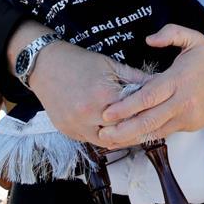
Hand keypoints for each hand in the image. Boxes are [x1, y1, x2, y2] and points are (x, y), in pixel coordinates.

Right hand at [28, 41, 149, 145]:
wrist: (45, 65)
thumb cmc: (78, 62)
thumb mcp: (110, 64)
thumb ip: (135, 77)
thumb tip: (157, 82)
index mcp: (104, 94)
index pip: (135, 111)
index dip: (149, 113)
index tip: (159, 115)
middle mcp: (90, 113)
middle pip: (124, 130)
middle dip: (139, 129)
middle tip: (152, 128)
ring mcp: (77, 125)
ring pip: (108, 141)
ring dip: (123, 138)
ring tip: (135, 133)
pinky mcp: (68, 132)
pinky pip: (91, 141)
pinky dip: (105, 139)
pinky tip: (115, 133)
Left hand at [97, 24, 203, 149]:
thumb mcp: (194, 38)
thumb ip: (170, 34)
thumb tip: (148, 39)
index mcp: (179, 80)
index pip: (148, 96)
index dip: (126, 107)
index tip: (107, 113)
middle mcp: (182, 102)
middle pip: (148, 120)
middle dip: (123, 130)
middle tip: (102, 134)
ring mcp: (187, 117)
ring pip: (156, 131)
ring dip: (132, 138)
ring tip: (110, 141)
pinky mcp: (191, 125)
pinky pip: (165, 132)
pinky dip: (147, 136)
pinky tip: (131, 138)